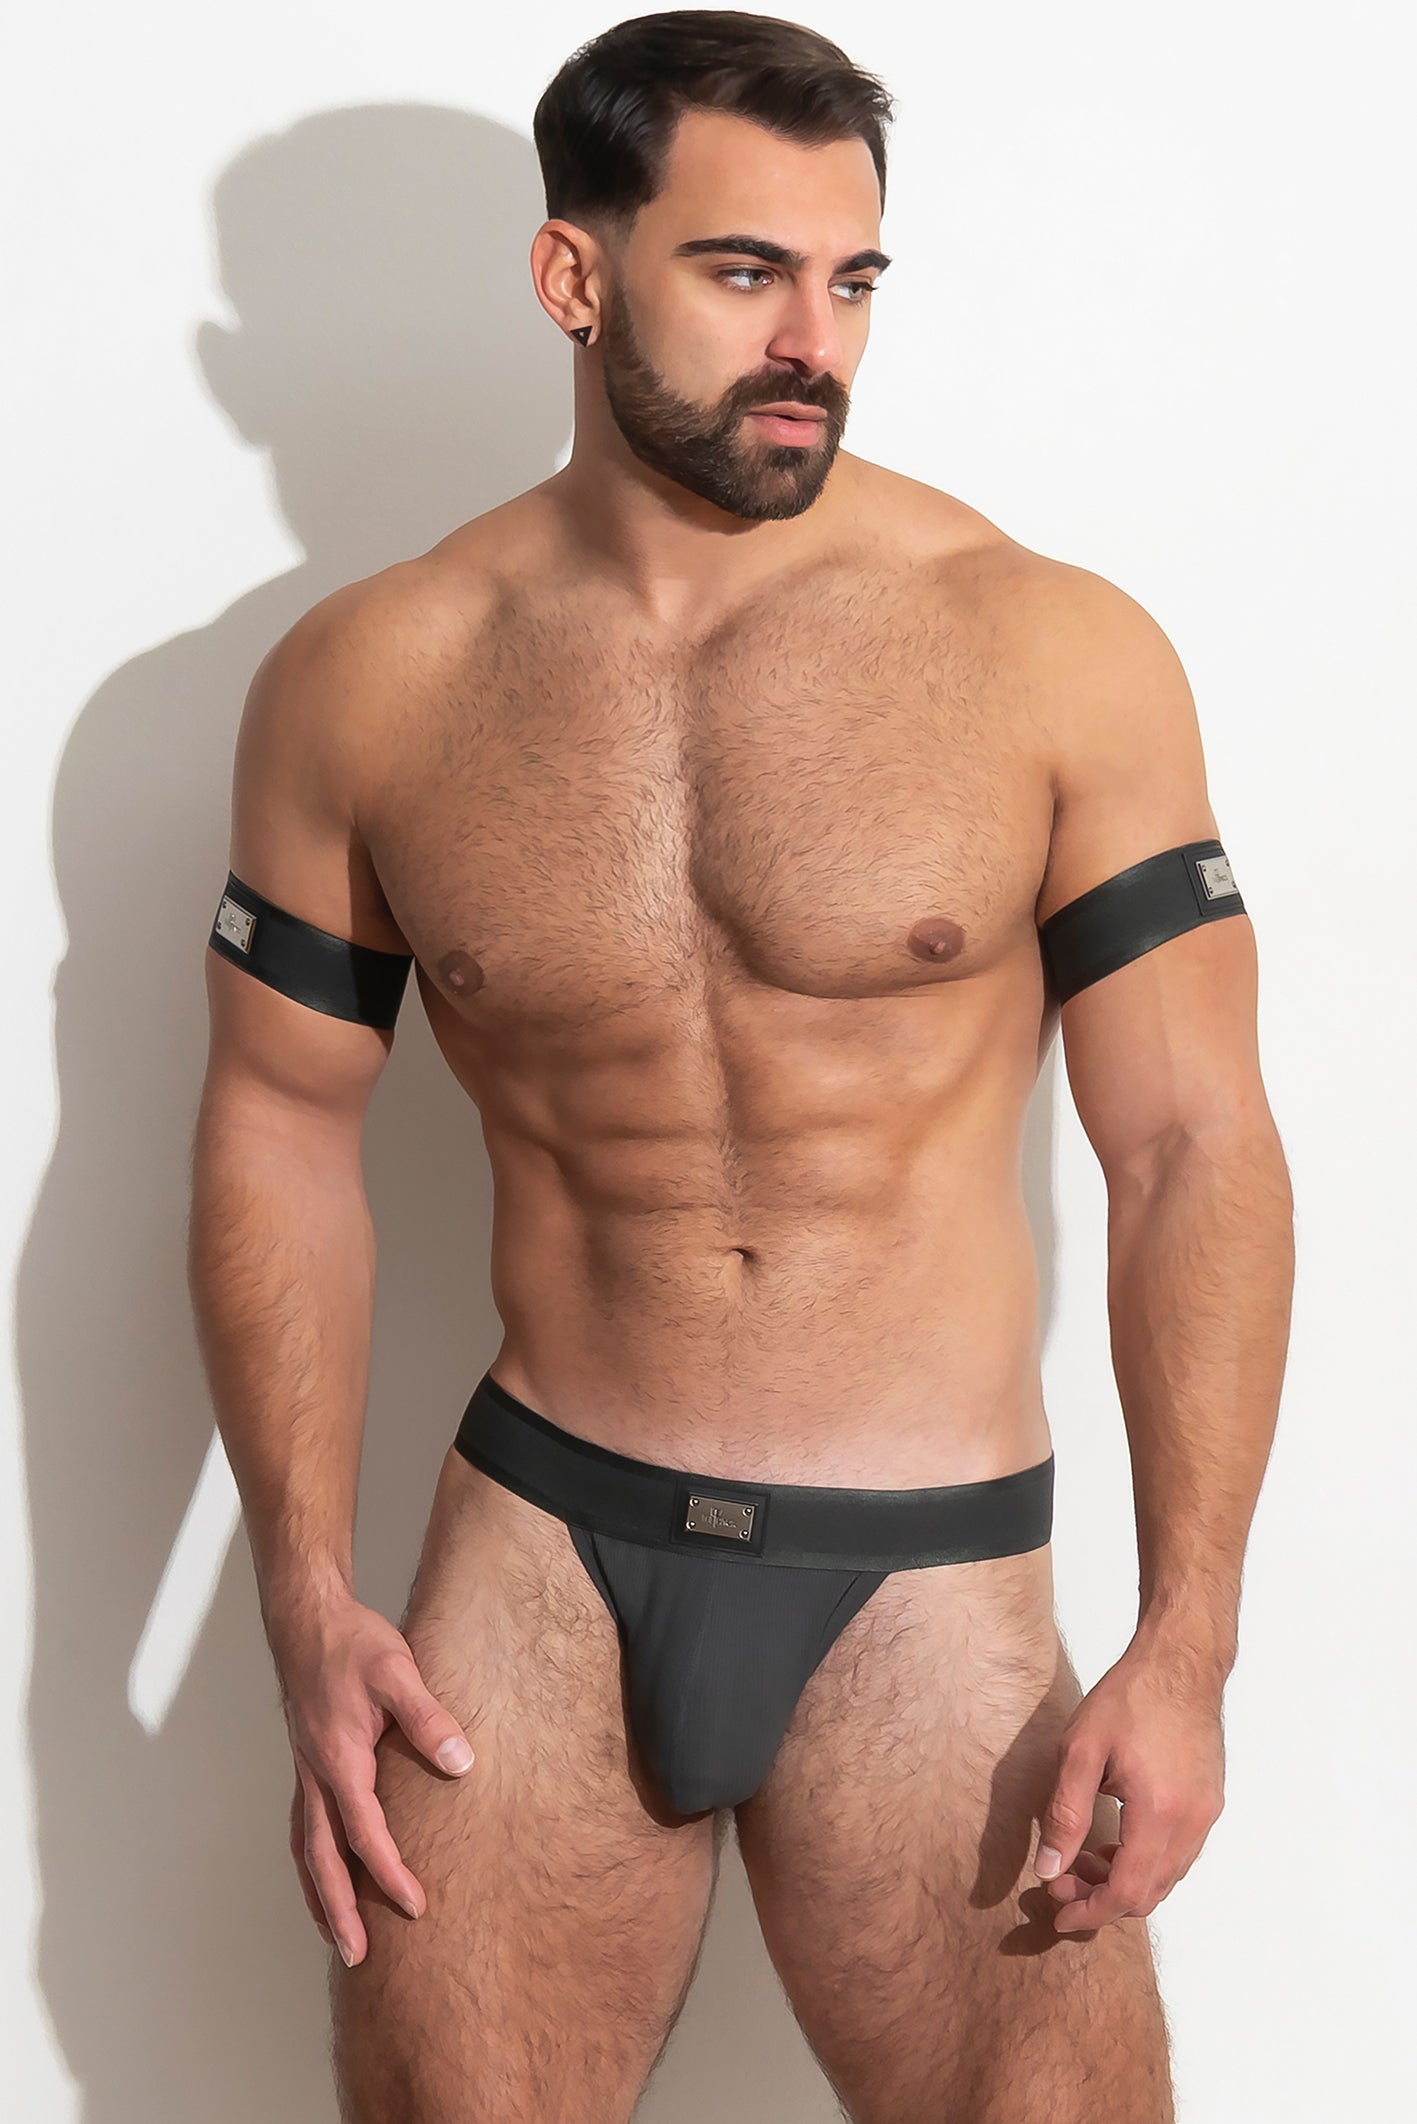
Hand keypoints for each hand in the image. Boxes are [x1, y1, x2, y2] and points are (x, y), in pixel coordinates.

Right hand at [274, 1593, 475, 1966]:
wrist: (307, 1619)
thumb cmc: (353, 1644)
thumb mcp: (398, 1673)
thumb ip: (430, 1718)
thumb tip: (462, 1762)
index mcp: (339, 1760)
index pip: (365, 1834)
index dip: (390, 1875)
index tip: (416, 1907)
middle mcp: (315, 1775)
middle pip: (322, 1860)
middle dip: (340, 1911)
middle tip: (358, 1956)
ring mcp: (305, 1772)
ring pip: (305, 1849)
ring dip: (319, 1895)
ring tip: (335, 1935)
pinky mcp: (306, 1763)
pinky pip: (301, 1828)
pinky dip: (309, 1862)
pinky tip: (321, 1873)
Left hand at [1034, 1643, 1225, 1932]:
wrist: (1180, 1663)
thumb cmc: (1130, 1697)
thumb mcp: (1081, 1749)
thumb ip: (1065, 1813)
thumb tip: (1049, 1868)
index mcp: (1160, 1813)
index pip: (1128, 1891)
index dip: (1092, 1911)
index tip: (1060, 1914)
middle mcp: (1192, 1823)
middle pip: (1150, 1892)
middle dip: (1103, 1898)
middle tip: (1063, 1881)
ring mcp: (1207, 1815)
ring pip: (1166, 1877)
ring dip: (1125, 1880)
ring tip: (1083, 1858)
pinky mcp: (1210, 1803)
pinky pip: (1178, 1855)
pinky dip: (1146, 1862)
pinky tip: (1115, 1840)